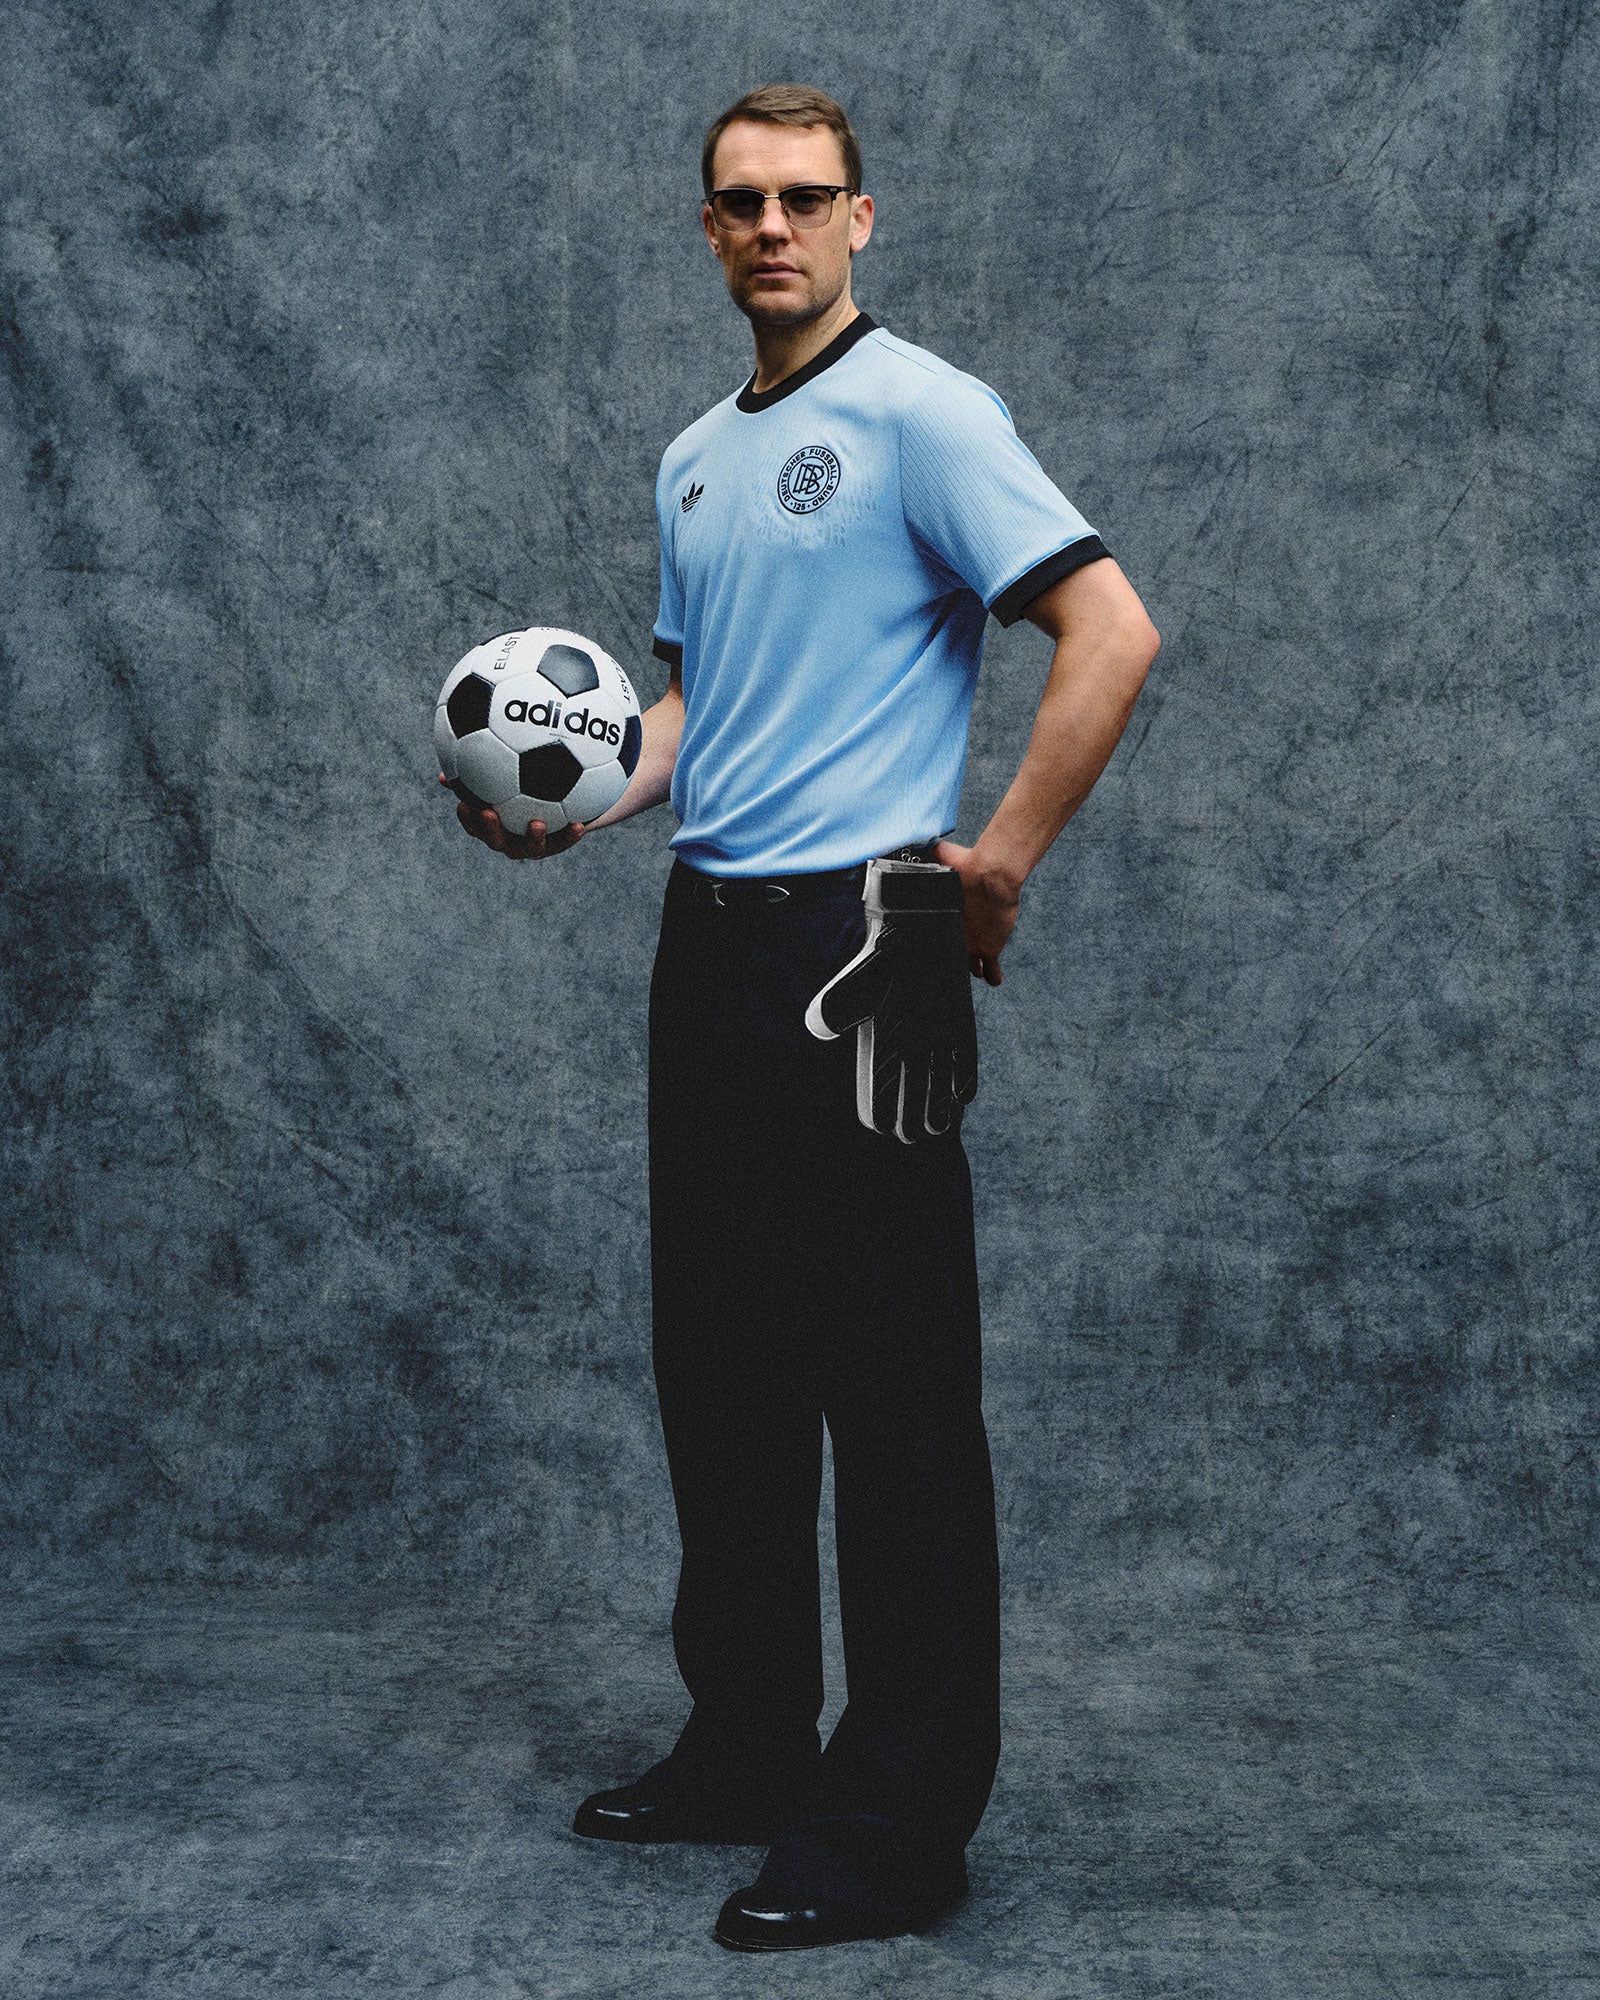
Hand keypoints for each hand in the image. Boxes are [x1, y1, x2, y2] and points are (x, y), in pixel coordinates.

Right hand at [439, 774, 584, 858]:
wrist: (565, 802)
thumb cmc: (524, 780)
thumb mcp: (506, 770)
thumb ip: (482, 764)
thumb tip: (455, 742)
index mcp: (495, 826)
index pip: (475, 825)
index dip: (467, 818)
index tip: (462, 804)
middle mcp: (511, 839)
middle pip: (496, 841)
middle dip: (490, 830)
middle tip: (488, 812)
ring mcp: (534, 846)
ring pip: (531, 848)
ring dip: (533, 838)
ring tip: (537, 824)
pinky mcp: (558, 845)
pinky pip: (563, 842)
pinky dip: (569, 835)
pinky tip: (578, 824)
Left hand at [932, 838, 1019, 985]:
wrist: (992, 875)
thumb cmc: (970, 865)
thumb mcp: (945, 856)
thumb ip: (935, 853)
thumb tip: (924, 841)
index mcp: (940, 919)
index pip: (933, 939)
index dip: (937, 943)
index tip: (941, 942)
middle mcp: (954, 937)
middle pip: (952, 956)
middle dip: (957, 957)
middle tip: (960, 957)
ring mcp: (973, 946)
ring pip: (972, 967)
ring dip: (975, 968)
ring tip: (978, 971)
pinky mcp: (992, 948)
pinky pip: (991, 970)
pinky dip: (993, 975)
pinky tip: (994, 980)